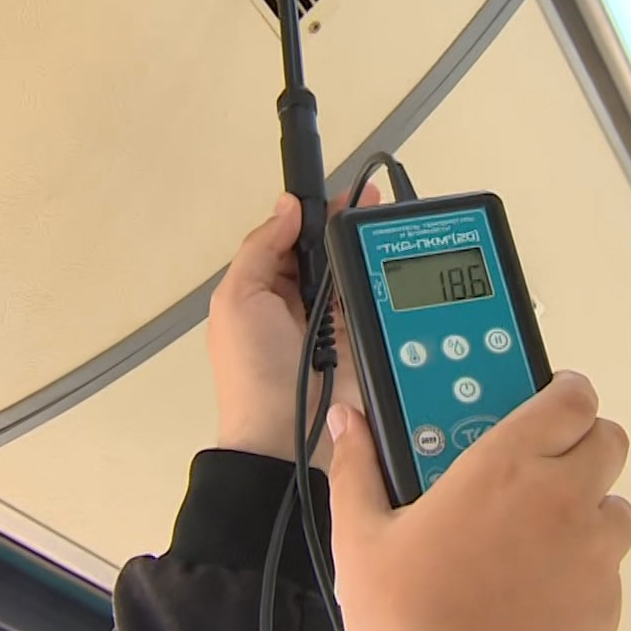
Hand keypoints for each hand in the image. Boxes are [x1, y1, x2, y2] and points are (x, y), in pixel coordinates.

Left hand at [207, 188, 378, 466]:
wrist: (285, 435)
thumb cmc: (252, 373)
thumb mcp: (239, 298)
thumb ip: (261, 248)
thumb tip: (287, 206)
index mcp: (260, 286)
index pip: (291, 237)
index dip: (313, 214)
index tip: (338, 194)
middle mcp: (294, 300)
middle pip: (325, 251)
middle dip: (345, 229)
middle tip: (371, 204)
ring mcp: (326, 320)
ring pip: (349, 272)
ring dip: (363, 254)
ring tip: (384, 228)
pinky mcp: (354, 340)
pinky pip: (370, 301)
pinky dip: (378, 285)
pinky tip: (391, 264)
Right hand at [325, 373, 630, 630]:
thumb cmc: (403, 618)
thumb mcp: (361, 536)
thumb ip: (358, 468)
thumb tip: (348, 423)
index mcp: (506, 467)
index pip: (570, 397)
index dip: (565, 393)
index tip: (550, 401)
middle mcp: (561, 501)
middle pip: (607, 441)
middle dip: (581, 445)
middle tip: (541, 468)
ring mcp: (592, 556)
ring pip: (615, 509)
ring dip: (587, 512)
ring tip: (536, 540)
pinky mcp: (607, 609)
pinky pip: (609, 574)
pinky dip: (583, 575)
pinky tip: (537, 596)